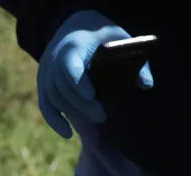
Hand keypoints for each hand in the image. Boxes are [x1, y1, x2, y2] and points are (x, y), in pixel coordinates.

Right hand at [37, 10, 153, 138]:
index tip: (92, 97)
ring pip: (54, 97)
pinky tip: (68, 134)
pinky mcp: (43, 82)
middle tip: (103, 116)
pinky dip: (55, 121)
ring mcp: (46, 70)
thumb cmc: (101, 35)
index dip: (78, 83)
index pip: (70, 65)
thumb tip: (147, 85)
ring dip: (74, 112)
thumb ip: (134, 60)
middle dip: (82, 104)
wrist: (73, 26)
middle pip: (63, 86)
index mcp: (74, 44)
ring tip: (96, 118)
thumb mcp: (120, 38)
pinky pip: (45, 105)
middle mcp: (54, 57)